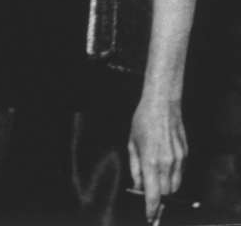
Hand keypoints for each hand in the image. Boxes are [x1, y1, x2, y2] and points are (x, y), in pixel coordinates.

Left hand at [128, 96, 186, 223]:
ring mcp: (178, 159)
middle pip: (165, 193)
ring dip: (166, 187)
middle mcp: (166, 163)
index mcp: (150, 161)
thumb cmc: (143, 121)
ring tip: (156, 174)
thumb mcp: (132, 143)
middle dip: (157, 195)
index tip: (150, 217)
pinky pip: (180, 174)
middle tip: (149, 188)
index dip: (151, 209)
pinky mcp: (185, 155)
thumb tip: (139, 186)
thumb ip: (135, 168)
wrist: (162, 104)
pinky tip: (164, 163)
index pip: (153, 194)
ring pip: (174, 186)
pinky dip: (173, 176)